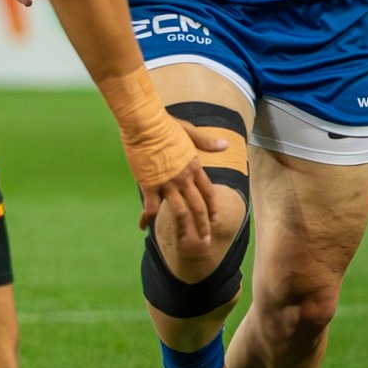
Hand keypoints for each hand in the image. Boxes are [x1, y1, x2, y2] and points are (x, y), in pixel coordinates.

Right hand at [133, 124, 227, 243]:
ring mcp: (167, 184)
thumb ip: (207, 142)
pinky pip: (150, 207)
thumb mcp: (191, 132)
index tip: (215, 219)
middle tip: (206, 240)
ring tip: (185, 242)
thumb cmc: (166, 125)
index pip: (208, 192)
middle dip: (203, 225)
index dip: (212, 207)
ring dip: (184, 228)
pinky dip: (146, 218)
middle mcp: (184, 179)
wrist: (145, 125)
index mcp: (194, 167)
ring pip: (179, 212)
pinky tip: (142, 227)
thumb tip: (225, 145)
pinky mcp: (149, 185)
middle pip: (198, 207)